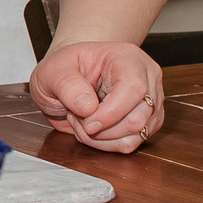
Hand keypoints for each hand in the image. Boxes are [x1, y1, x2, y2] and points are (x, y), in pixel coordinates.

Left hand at [31, 41, 163, 152]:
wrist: (69, 76)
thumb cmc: (64, 68)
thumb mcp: (52, 70)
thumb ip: (66, 85)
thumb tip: (88, 107)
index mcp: (128, 58)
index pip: (133, 88)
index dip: (110, 112)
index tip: (86, 123)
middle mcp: (147, 79)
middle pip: (138, 117)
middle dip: (102, 128)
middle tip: (76, 118)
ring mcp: (151, 102)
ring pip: (137, 134)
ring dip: (102, 138)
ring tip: (81, 121)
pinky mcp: (147, 122)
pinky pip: (131, 143)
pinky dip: (106, 144)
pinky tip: (91, 129)